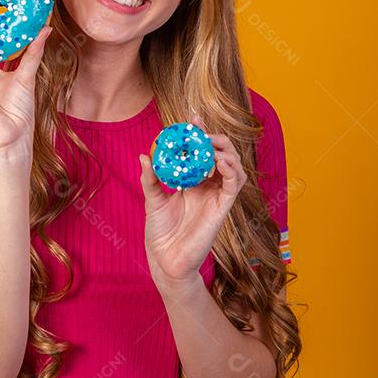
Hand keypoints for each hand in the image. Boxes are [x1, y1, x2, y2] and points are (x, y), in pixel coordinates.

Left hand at [137, 113, 248, 292]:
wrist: (164, 258)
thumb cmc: (159, 231)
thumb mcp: (152, 199)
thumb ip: (150, 178)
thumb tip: (143, 156)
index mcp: (193, 182)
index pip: (201, 153)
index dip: (200, 135)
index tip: (192, 118)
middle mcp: (207, 187)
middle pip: (221, 156)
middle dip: (215, 139)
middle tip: (202, 131)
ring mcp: (216, 197)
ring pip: (233, 167)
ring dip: (227, 151)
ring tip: (213, 143)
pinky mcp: (222, 209)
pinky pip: (233, 185)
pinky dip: (231, 170)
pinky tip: (220, 161)